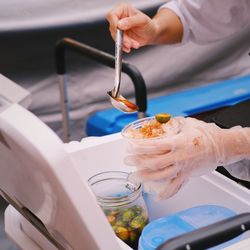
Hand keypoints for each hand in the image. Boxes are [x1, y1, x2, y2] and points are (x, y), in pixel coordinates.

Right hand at [106, 3, 156, 51]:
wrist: (151, 34)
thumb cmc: (148, 24)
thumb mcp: (142, 20)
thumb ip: (131, 21)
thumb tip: (119, 24)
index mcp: (122, 9)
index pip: (112, 15)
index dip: (114, 24)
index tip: (120, 30)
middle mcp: (119, 18)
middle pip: (113, 29)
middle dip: (123, 38)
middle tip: (130, 43)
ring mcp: (119, 29)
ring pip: (116, 38)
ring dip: (125, 43)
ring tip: (135, 44)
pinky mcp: (120, 37)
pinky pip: (118, 43)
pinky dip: (124, 47)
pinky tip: (129, 48)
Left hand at [125, 117, 249, 198]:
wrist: (222, 146)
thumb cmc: (206, 134)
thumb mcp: (187, 123)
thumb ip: (173, 123)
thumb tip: (161, 120)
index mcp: (177, 143)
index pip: (154, 146)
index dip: (140, 147)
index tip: (130, 147)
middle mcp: (178, 157)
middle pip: (154, 162)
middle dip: (138, 162)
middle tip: (127, 160)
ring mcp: (182, 168)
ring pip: (161, 175)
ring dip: (146, 177)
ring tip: (135, 176)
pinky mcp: (187, 175)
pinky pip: (176, 186)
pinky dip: (167, 193)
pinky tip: (158, 196)